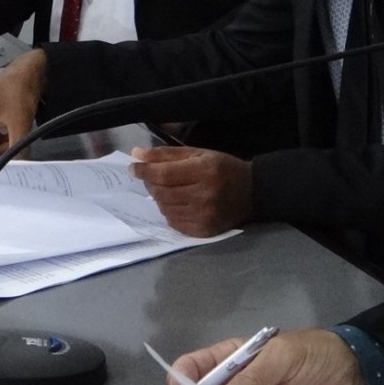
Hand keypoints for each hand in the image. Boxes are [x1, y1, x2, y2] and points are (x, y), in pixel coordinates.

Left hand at [129, 146, 252, 235]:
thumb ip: (166, 154)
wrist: (251, 192)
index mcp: (204, 171)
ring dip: (159, 198)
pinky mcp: (204, 231)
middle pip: (162, 193)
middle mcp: (204, 196)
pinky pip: (174, 222)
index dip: (144, 171)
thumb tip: (136, 155)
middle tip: (152, 177)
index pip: (164, 174)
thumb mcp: (198, 153)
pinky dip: (169, 212)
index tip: (132, 167)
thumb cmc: (222, 168)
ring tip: (167, 189)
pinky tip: (177, 203)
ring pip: (165, 208)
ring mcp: (204, 216)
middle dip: (150, 183)